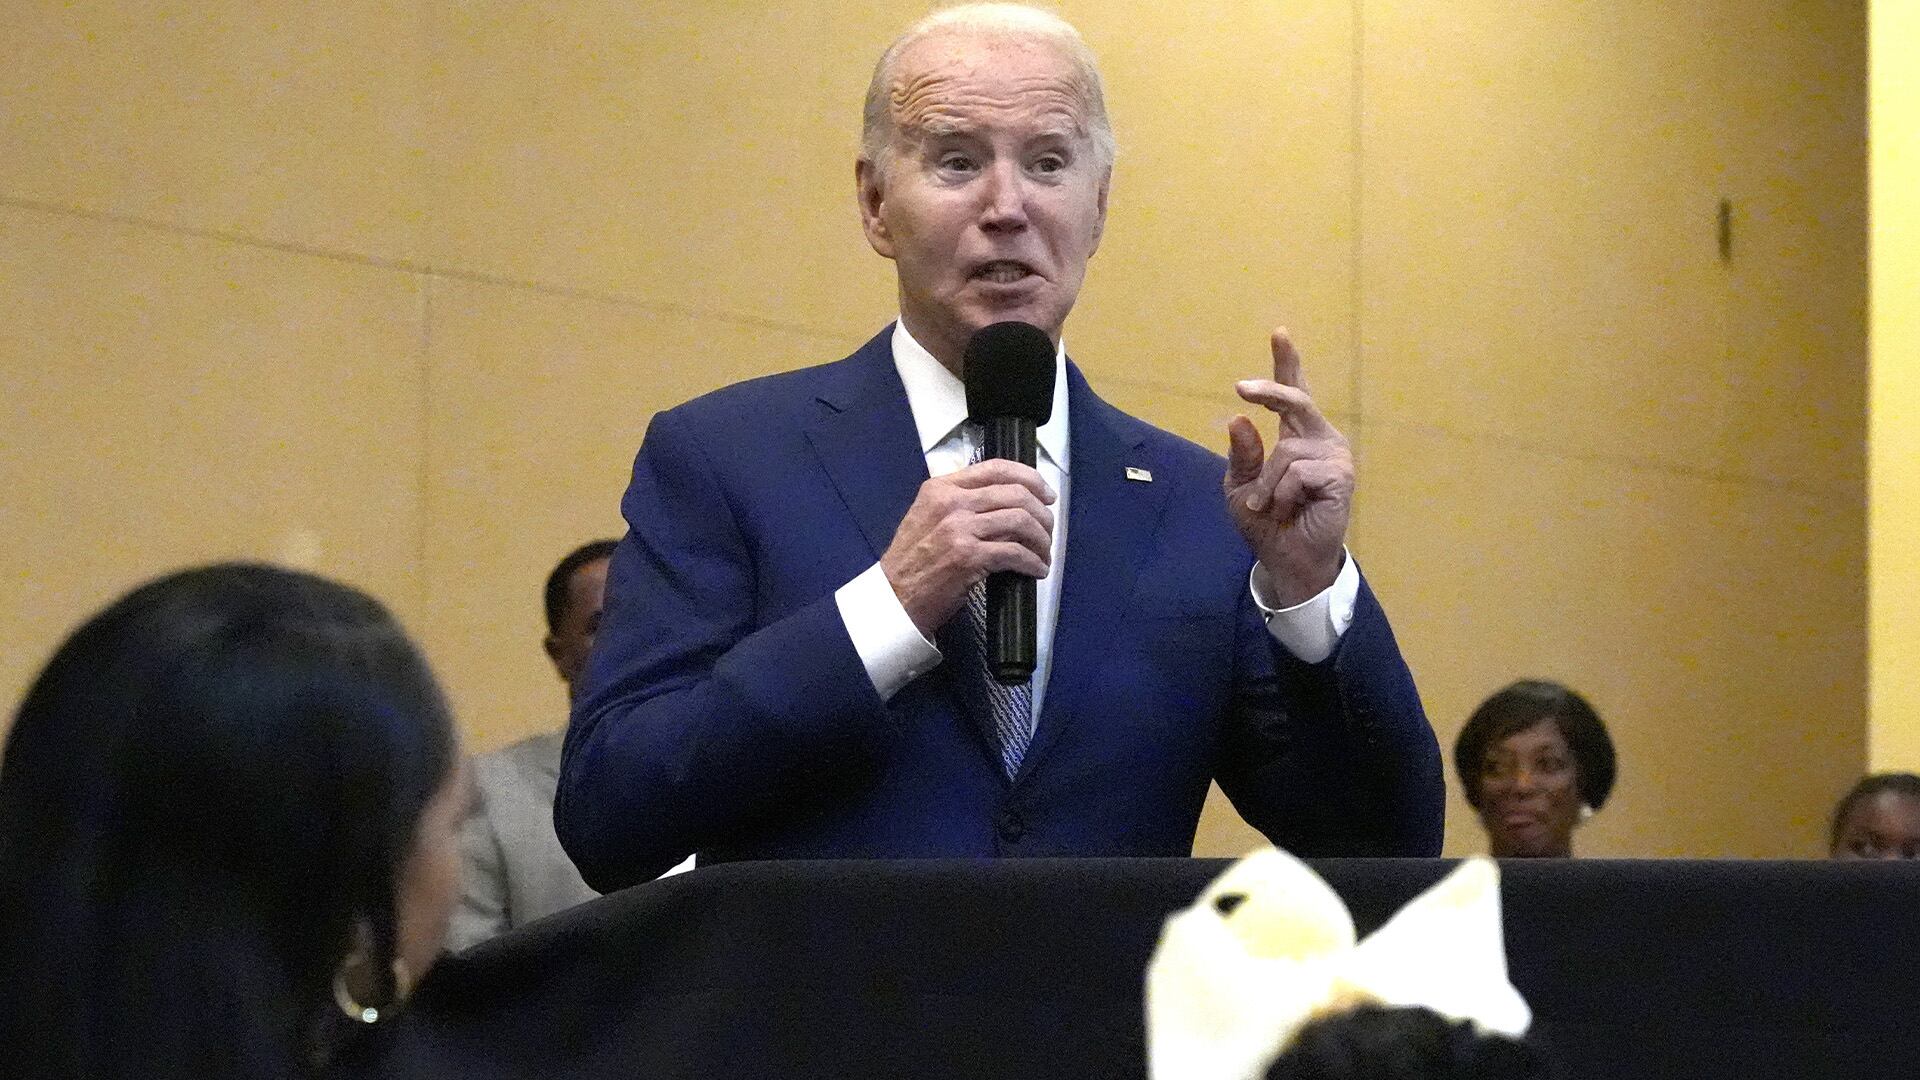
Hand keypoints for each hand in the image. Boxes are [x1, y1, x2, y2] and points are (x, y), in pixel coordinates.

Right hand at [880, 459, 1055, 635]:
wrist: (894, 598)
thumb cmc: (913, 562)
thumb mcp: (927, 516)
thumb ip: (959, 502)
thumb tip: (1005, 501)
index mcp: (941, 488)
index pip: (996, 468)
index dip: (1030, 478)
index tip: (1045, 493)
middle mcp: (951, 503)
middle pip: (1015, 494)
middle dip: (1042, 513)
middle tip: (1048, 529)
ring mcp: (959, 529)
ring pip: (1020, 521)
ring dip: (1041, 540)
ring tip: (1043, 553)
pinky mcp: (968, 558)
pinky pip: (1015, 553)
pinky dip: (1033, 562)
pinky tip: (1036, 570)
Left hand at [1224, 327, 1352, 605]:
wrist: (1285, 559)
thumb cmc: (1266, 522)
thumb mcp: (1240, 486)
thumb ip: (1242, 454)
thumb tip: (1239, 418)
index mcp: (1296, 436)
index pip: (1292, 393)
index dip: (1287, 362)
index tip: (1279, 332)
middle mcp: (1320, 438)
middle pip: (1296, 400)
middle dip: (1270, 390)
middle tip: (1242, 387)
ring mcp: (1334, 455)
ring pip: (1286, 451)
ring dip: (1268, 485)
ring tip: (1273, 506)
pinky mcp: (1341, 476)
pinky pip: (1296, 473)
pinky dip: (1281, 495)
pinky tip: (1292, 510)